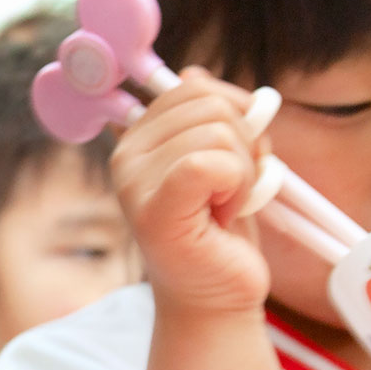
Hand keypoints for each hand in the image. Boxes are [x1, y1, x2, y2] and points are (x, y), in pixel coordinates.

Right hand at [110, 68, 272, 313]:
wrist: (216, 297)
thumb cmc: (220, 232)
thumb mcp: (218, 158)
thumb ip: (207, 115)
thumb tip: (196, 72)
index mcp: (137, 137)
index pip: (194, 84)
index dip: (234, 112)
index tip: (233, 158)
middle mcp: (126, 155)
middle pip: (209, 103)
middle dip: (244, 143)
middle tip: (233, 188)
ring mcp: (134, 183)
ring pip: (218, 133)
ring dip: (244, 171)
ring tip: (226, 206)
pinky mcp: (155, 211)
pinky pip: (211, 163)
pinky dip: (238, 187)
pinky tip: (226, 216)